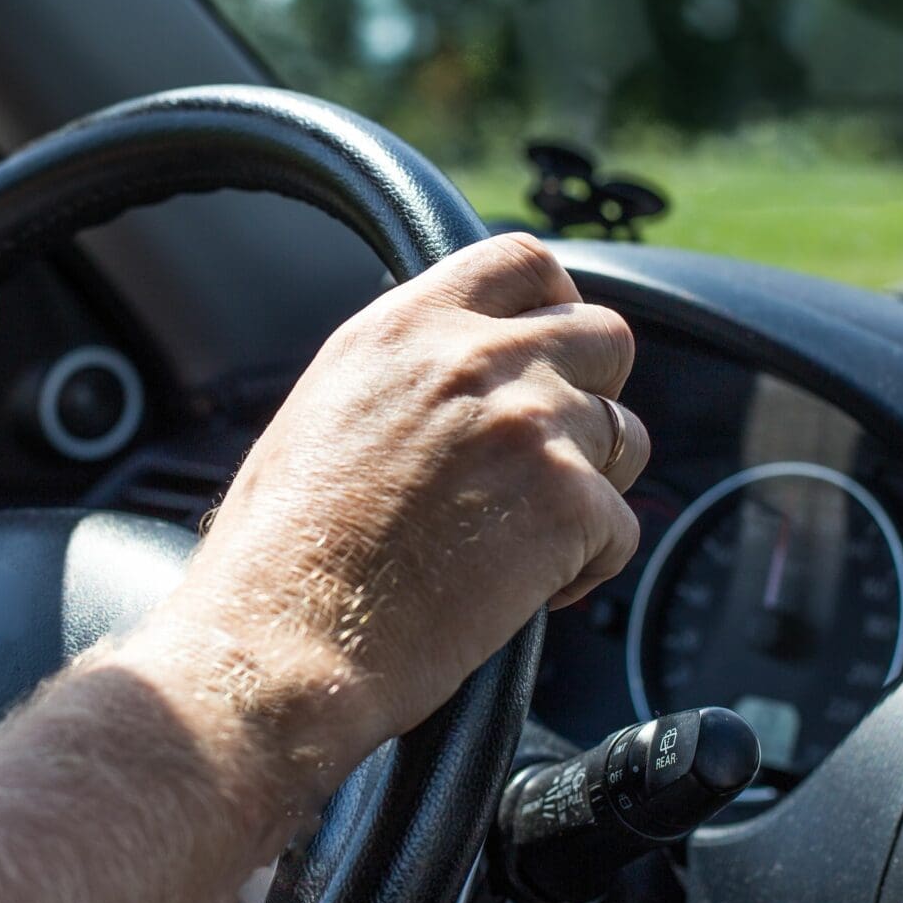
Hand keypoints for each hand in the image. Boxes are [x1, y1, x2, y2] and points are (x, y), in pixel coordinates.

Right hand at [171, 233, 647, 771]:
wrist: (283, 640)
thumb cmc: (278, 557)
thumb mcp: (322, 416)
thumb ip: (403, 376)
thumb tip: (454, 382)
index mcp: (402, 329)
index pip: (524, 262)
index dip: (556, 306)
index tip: (551, 352)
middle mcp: (471, 358)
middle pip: (602, 336)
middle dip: (593, 395)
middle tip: (550, 456)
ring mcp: (528, 423)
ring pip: (624, 435)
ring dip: (592, 485)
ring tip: (527, 539)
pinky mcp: (566, 500)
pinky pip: (621, 527)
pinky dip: (588, 565)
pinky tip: (527, 593)